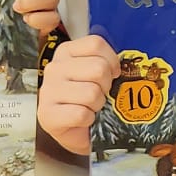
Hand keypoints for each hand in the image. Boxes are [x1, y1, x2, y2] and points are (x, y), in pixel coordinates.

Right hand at [38, 33, 114, 154]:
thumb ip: (107, 63)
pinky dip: (88, 119)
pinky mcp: (47, 114)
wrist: (78, 132)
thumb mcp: (96, 74)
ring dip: (97, 104)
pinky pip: (81, 114)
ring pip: (92, 93)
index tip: (112, 74)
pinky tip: (82, 119)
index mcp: (66, 52)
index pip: (96, 44)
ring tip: (90, 107)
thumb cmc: (88, 100)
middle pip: (98, 68)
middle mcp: (54, 68)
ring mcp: (48, 91)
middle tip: (99, 95)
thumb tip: (127, 67)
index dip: (112, 61)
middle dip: (106, 86)